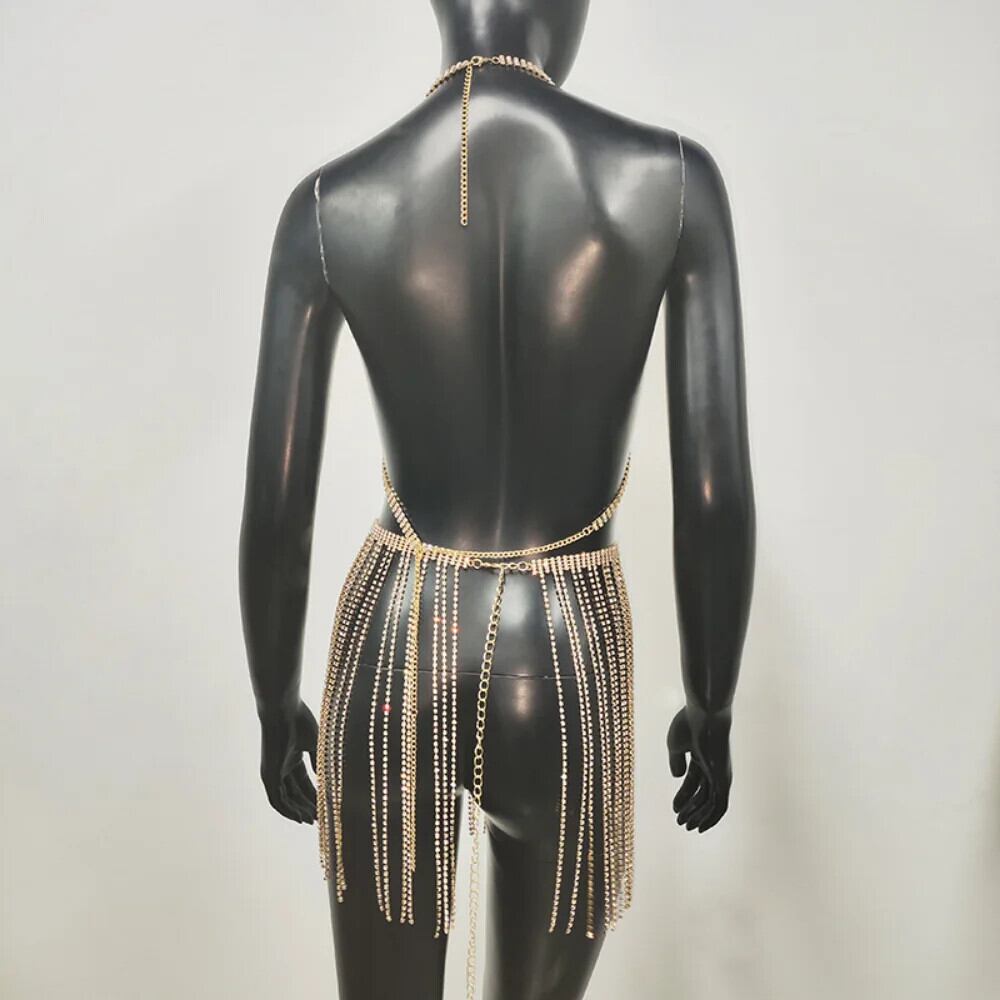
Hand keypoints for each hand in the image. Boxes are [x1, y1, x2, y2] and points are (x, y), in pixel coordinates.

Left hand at [259, 700, 318, 823]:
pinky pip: (276, 800)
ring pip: (286, 799)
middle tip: (322, 818)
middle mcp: (281, 767)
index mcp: (292, 757)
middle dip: (308, 805)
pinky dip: (288, 811)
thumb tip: (326, 778)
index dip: (315, 794)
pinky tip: (300, 818)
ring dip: (299, 811)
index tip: (327, 806)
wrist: (282, 710)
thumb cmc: (299, 720)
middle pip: (296, 793)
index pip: (304, 782)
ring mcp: (273, 772)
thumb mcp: (315, 744)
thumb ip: (319, 761)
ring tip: (313, 820)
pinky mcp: (267, 776)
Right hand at [666, 705, 731, 831]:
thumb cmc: (689, 724)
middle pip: (702, 794)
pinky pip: (719, 805)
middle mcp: (713, 767)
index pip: (693, 782)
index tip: (674, 808)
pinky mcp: (724, 779)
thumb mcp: (676, 744)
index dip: (684, 796)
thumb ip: (676, 761)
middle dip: (691, 809)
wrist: (705, 715)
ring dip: (698, 816)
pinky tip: (699, 826)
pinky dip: (710, 817)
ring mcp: (720, 774)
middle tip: (679, 822)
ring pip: (711, 802)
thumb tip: (676, 777)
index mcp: (702, 756)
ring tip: (684, 825)